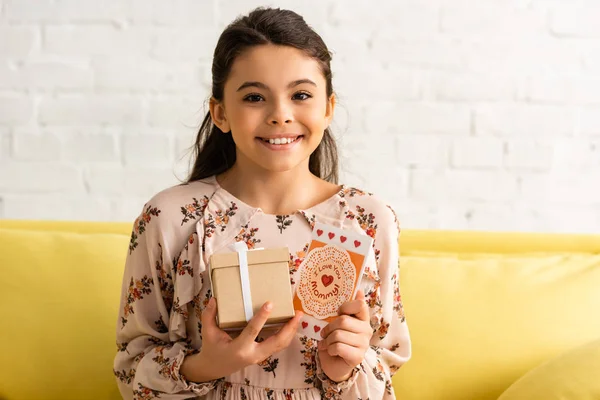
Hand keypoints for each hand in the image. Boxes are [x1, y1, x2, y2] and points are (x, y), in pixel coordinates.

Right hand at [181, 298, 302, 381]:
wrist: (214, 368)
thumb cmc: (212, 349)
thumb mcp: (208, 332)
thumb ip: (209, 315)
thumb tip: (215, 299)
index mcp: (239, 348)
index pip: (253, 331)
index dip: (262, 317)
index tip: (270, 303)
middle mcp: (253, 354)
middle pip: (277, 342)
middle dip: (289, 328)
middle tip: (297, 313)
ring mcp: (259, 357)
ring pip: (281, 345)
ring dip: (291, 331)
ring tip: (298, 316)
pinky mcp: (263, 356)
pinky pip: (278, 346)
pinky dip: (287, 335)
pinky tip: (291, 324)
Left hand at [317, 289, 370, 381]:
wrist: (335, 364)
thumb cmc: (337, 340)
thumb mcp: (340, 323)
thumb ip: (349, 309)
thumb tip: (360, 290)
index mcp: (364, 319)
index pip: (360, 305)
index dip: (345, 307)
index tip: (338, 313)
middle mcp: (367, 330)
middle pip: (343, 320)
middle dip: (328, 328)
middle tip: (324, 333)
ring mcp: (364, 344)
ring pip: (338, 335)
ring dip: (327, 340)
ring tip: (326, 343)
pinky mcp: (358, 357)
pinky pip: (338, 347)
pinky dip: (329, 349)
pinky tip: (330, 351)